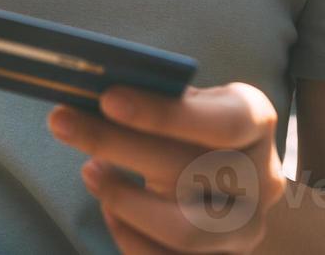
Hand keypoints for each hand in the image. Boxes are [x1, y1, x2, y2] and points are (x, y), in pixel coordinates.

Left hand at [48, 83, 285, 252]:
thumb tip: (92, 88)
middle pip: (188, 171)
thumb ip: (160, 97)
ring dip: (123, 200)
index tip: (106, 99)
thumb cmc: (199, 130)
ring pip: (183, 230)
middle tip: (62, 123)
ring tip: (90, 171)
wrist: (239, 184)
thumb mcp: (193, 101)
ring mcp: (247, 228)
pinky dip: (129, 237)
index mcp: (257, 120)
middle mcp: (261, 178)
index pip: (221, 122)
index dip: (164, 114)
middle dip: (116, 145)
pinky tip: (108, 209)